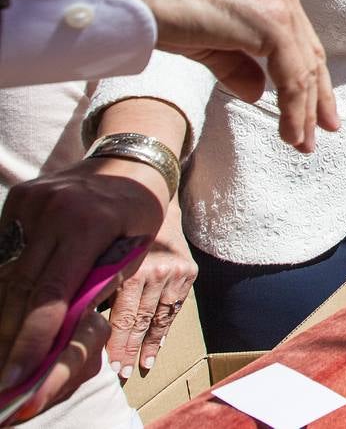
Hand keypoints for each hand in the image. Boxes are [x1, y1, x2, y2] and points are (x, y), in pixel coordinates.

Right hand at [0, 158, 164, 413]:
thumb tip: (67, 330)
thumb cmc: (141, 211)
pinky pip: (5, 250)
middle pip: (22, 286)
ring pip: (7, 271)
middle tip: (7, 374)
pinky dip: (5, 282)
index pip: (52, 293)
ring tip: (6, 347)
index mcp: (89, 225)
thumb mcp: (136, 246)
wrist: (130, 160)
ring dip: (5, 312)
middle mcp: (54, 211)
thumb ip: (102, 283)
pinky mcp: (18, 198)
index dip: (34, 337)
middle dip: (12, 334)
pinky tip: (9, 310)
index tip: (20, 372)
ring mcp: (31, 202)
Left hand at [104, 203, 195, 376]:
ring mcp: (174, 272)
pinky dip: (163, 331)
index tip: (106, 366)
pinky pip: (174, 308)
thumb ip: (94, 284)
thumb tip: (74, 324)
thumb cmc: (117, 229)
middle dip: (127, 349)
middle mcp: (155, 270)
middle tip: (117, 374)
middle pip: (138, 320)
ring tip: (139, 367)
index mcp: (131, 267)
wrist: (155, 201)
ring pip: (157, 318)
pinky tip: (154, 352)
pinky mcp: (188, 272)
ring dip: (147, 346)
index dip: (113, 343)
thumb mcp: (101, 252)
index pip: (120, 316)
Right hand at [129, 0, 339, 152]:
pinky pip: (292, 74)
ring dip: (304, 111)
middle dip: (315, 98)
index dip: (310, 79)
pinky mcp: (270, 20)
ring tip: (302, 144)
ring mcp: (278, 1)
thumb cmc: (157, 7)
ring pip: (304, 67)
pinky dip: (293, 108)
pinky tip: (290, 134)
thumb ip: (237, 63)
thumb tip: (259, 93)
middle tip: (319, 134)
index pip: (299, 40)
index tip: (315, 114)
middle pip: (308, 53)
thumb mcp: (206, 41)